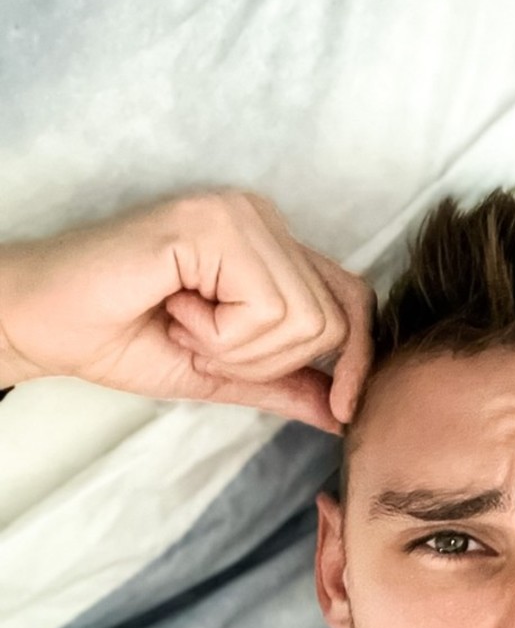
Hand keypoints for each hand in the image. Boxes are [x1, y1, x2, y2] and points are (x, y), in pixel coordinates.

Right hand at [0, 191, 374, 435]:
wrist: (43, 323)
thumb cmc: (120, 336)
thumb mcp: (219, 372)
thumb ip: (283, 384)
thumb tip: (343, 413)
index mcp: (271, 247)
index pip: (351, 300)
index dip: (359, 357)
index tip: (344, 408)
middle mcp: (263, 220)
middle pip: (330, 320)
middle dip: (264, 361)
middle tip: (199, 343)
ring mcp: (241, 214)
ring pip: (301, 319)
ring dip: (235, 348)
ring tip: (182, 323)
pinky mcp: (214, 223)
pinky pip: (263, 307)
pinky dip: (218, 333)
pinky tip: (173, 308)